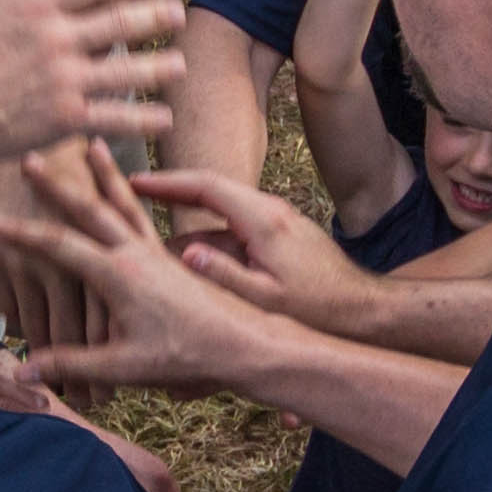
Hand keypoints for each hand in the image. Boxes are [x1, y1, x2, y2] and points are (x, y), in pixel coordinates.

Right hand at [0, 0, 186, 165]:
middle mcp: (56, 38)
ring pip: (127, 70)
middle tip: (177, 13)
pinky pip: (115, 116)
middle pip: (121, 20)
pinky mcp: (65, 117)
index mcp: (35, 6)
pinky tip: (164, 118)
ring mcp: (64, 78)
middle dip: (156, 15)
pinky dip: (143, 118)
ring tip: (179, 65)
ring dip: (160, 67)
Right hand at [0, 141, 273, 401]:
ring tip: (92, 145)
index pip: (62, 247)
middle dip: (58, 185)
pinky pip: (143, 217)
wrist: (243, 345)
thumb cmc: (187, 356)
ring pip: (124, 201)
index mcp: (122, 274)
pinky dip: (127, 197)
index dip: (26, 237)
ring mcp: (155, 251)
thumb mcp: (126, 366)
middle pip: (91, 208)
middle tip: (33, 157)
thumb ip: (73, 363)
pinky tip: (126, 189)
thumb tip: (25, 369)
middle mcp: (137, 253)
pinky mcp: (170, 256)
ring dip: (104, 174)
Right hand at [129, 169, 375, 337]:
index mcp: (263, 219)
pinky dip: (207, 241)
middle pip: (209, 192)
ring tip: (149, 236)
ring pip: (220, 216)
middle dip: (168, 193)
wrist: (363, 310)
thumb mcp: (265, 298)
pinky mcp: (278, 237)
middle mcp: (268, 211)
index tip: (133, 181)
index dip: (166, 182)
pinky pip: (234, 231)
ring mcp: (275, 222)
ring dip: (186, 224)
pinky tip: (187, 261)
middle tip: (128, 195)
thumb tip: (181, 253)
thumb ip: (222, 274)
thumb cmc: (318, 308)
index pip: (205, 186)